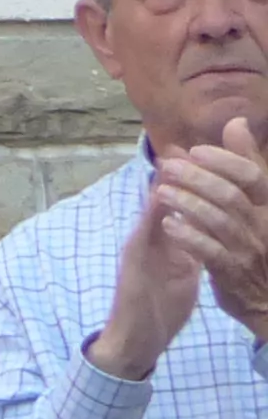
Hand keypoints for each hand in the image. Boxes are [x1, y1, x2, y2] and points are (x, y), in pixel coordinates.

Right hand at [92, 171, 205, 379]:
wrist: (136, 339)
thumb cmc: (160, 307)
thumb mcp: (182, 271)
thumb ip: (190, 247)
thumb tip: (205, 228)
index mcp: (164, 241)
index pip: (176, 205)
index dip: (188, 181)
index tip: (200, 154)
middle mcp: (148, 239)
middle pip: (160, 200)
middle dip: (173, 173)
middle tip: (183, 144)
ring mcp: (138, 249)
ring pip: (151, 211)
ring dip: (160, 185)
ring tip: (170, 158)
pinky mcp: (134, 264)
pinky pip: (144, 235)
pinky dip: (151, 215)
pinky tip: (159, 197)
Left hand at [158, 118, 267, 340]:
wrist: (266, 295)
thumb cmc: (255, 239)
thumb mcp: (255, 202)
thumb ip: (245, 165)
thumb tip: (236, 123)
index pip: (253, 175)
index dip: (225, 160)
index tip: (196, 150)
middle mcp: (262, 225)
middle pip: (231, 195)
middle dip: (197, 178)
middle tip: (167, 166)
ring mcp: (248, 249)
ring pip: (218, 221)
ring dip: (187, 204)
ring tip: (161, 192)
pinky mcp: (233, 273)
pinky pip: (211, 252)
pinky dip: (189, 236)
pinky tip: (169, 225)